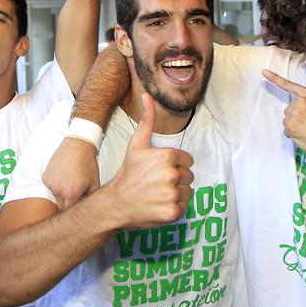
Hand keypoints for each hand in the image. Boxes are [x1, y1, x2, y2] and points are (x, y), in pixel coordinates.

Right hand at [44, 137, 101, 209]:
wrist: (77, 145)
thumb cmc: (87, 163)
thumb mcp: (95, 182)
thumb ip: (91, 198)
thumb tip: (90, 208)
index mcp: (72, 194)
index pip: (70, 211)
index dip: (74, 211)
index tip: (77, 208)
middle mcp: (59, 191)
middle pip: (60, 207)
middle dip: (67, 204)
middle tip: (73, 195)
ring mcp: (51, 184)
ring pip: (54, 197)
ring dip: (60, 195)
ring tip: (69, 183)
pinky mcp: (45, 177)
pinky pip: (49, 187)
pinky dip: (55, 185)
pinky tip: (62, 177)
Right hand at [104, 94, 193, 228]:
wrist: (116, 203)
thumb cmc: (128, 173)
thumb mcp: (137, 144)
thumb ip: (147, 119)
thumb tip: (147, 95)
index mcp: (166, 156)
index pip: (188, 160)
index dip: (176, 165)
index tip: (160, 170)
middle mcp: (171, 174)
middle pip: (189, 176)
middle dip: (177, 179)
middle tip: (158, 182)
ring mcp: (172, 194)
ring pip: (188, 191)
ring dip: (176, 193)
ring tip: (159, 193)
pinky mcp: (173, 211)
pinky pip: (184, 206)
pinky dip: (174, 207)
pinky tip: (160, 204)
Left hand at [263, 70, 305, 161]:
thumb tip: (298, 108)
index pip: (289, 85)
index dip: (275, 78)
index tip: (264, 72)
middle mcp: (300, 102)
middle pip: (288, 110)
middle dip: (296, 118)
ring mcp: (294, 113)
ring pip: (287, 121)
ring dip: (294, 128)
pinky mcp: (290, 125)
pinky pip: (287, 131)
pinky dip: (293, 135)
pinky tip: (304, 136)